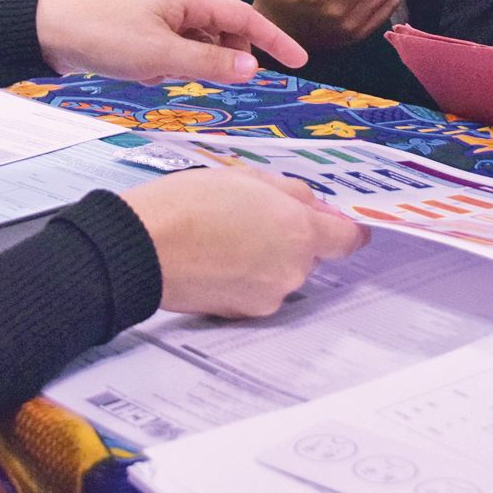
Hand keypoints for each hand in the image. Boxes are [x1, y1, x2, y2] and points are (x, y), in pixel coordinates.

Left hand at [36, 0, 307, 83]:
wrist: (49, 33)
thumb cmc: (104, 36)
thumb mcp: (161, 54)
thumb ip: (209, 61)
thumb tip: (253, 68)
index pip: (243, 16)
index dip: (274, 39)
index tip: (300, 60)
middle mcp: (178, 3)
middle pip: (223, 30)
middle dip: (225, 56)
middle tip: (214, 80)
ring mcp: (160, 19)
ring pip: (198, 45)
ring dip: (194, 65)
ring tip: (163, 73)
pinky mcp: (144, 34)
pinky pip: (175, 52)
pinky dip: (172, 66)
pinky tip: (148, 74)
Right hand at [121, 167, 369, 316]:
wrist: (145, 246)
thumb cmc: (189, 206)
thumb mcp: (247, 177)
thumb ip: (292, 193)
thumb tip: (314, 206)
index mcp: (299, 233)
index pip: (347, 239)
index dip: (343, 228)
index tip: (337, 223)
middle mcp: (291, 271)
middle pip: (308, 254)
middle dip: (289, 236)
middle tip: (252, 215)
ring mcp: (267, 296)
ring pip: (280, 272)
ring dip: (264, 257)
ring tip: (224, 236)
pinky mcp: (241, 314)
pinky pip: (255, 291)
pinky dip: (242, 277)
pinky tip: (214, 258)